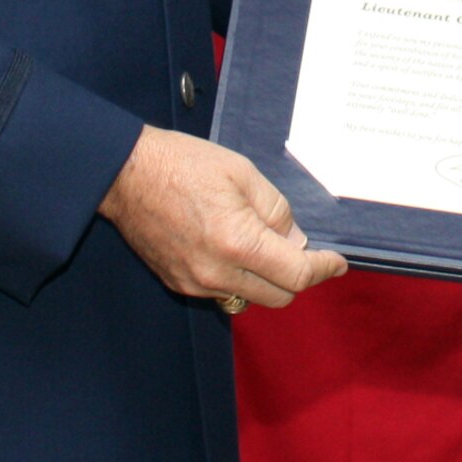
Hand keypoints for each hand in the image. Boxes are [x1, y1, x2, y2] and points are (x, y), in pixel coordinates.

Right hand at [99, 125, 347, 307]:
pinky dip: (240, 278)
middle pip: (278, 295)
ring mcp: (195, 283)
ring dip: (267, 279)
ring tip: (262, 243)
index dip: (323, 269)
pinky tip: (234, 249)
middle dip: (298, 276)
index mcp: (237, 242)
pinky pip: (224, 292)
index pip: (296, 274)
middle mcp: (216, 272)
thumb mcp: (244, 174)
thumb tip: (296, 241)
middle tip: (300, 249)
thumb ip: (277, 211)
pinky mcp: (179, 283)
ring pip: (252, 297)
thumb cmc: (184, 164)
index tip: (336, 263)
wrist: (125, 173)